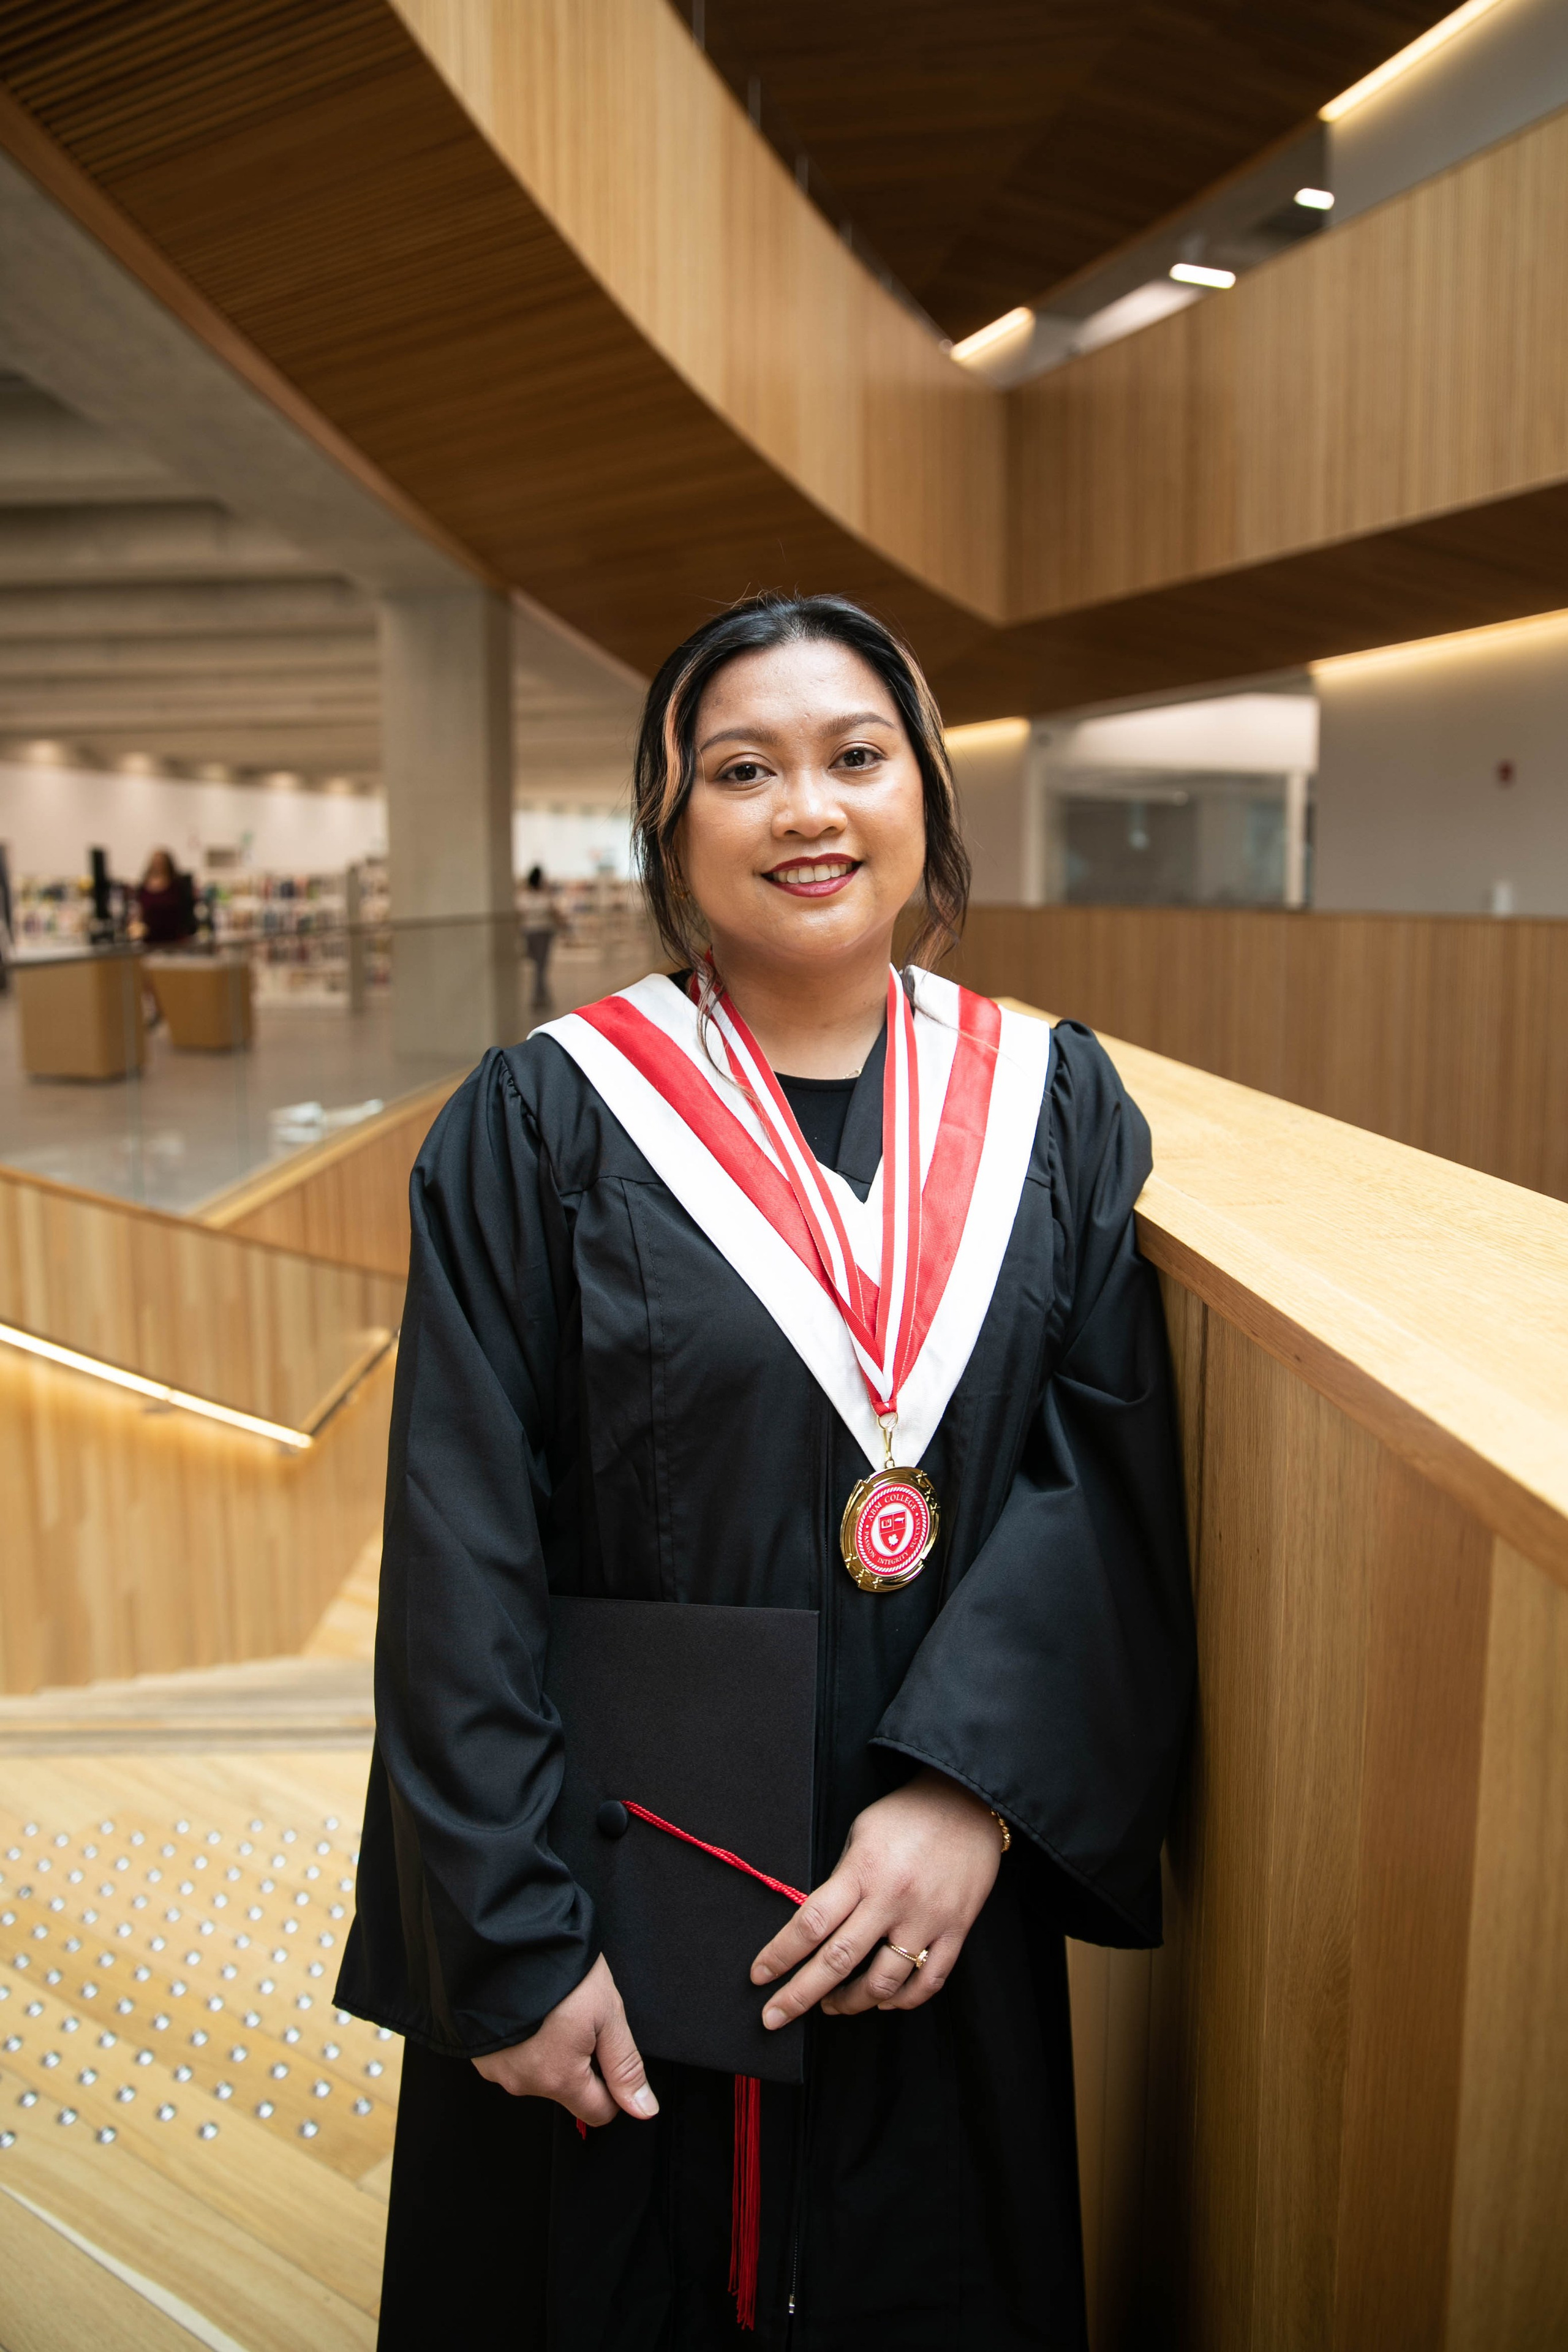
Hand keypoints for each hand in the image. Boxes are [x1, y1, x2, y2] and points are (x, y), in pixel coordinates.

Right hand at [472, 1953, 657, 2126]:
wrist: (505, 1940)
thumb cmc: (556, 1971)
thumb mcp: (607, 2012)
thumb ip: (625, 2066)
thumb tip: (644, 2109)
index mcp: (559, 2079)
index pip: (599, 2112)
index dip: (614, 2086)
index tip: (609, 2051)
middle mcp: (524, 2084)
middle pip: (569, 2091)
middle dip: (581, 2063)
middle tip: (581, 2019)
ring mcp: (497, 2070)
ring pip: (540, 2074)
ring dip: (551, 2051)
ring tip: (554, 2008)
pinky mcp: (481, 2054)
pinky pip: (514, 2060)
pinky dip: (525, 2042)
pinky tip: (531, 2012)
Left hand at [750, 1769, 1002, 2024]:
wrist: (970, 1802)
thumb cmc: (908, 1814)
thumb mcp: (861, 1833)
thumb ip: (841, 1879)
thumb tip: (817, 1924)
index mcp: (862, 1871)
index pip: (810, 1923)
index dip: (780, 1954)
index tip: (759, 1975)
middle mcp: (892, 1899)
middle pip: (838, 1961)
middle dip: (799, 1995)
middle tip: (773, 2017)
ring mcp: (926, 1919)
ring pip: (883, 1983)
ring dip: (850, 2002)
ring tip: (832, 2004)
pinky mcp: (956, 1930)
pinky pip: (929, 1981)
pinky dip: (903, 2000)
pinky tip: (884, 2000)